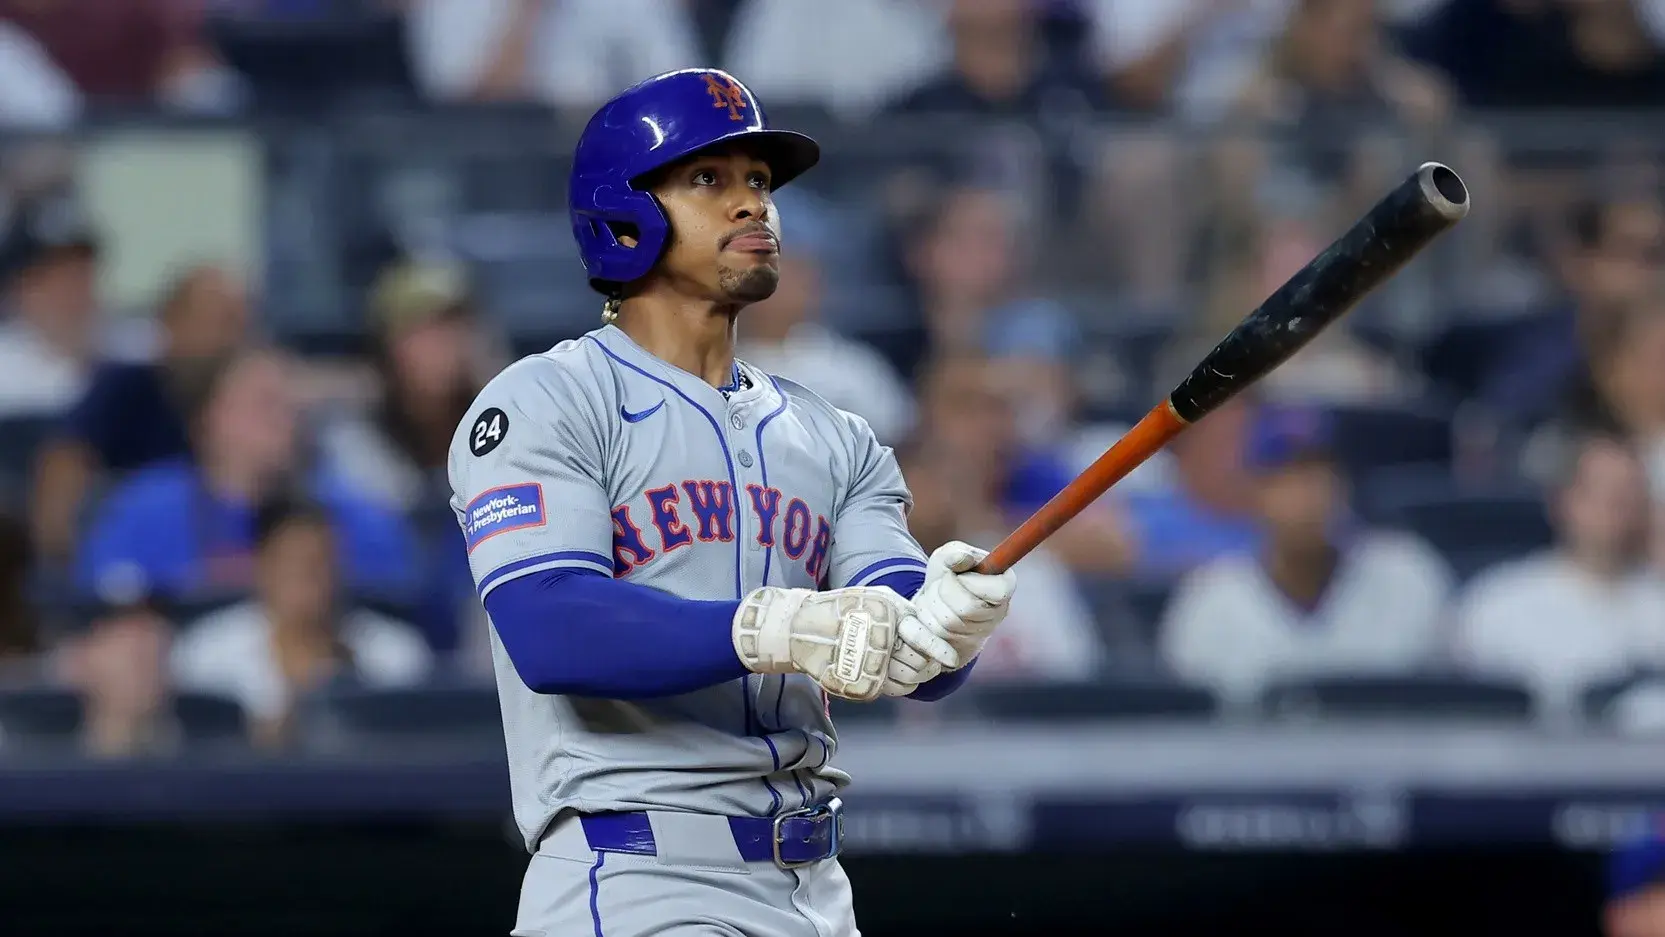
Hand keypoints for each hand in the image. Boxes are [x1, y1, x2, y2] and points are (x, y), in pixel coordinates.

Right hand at [733, 586, 952, 701]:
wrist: (802, 629)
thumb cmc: (844, 609)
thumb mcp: (877, 597)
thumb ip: (903, 610)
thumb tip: (927, 627)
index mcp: (888, 617)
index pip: (924, 640)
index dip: (939, 650)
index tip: (949, 659)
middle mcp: (881, 642)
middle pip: (921, 665)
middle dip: (926, 665)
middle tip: (925, 661)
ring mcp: (870, 666)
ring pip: (909, 683)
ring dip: (911, 677)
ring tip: (901, 666)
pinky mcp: (861, 684)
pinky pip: (891, 690)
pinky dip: (895, 685)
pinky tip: (887, 673)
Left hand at [901, 541, 1017, 669]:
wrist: (935, 600)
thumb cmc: (948, 574)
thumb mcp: (949, 555)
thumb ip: (956, 553)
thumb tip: (962, 558)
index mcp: (1004, 586)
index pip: (998, 591)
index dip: (970, 582)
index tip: (958, 575)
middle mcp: (999, 613)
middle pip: (967, 607)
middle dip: (944, 591)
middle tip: (941, 584)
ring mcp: (980, 635)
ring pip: (948, 623)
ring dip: (931, 604)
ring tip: (934, 596)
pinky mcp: (959, 650)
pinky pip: (935, 637)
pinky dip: (924, 620)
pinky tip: (929, 611)